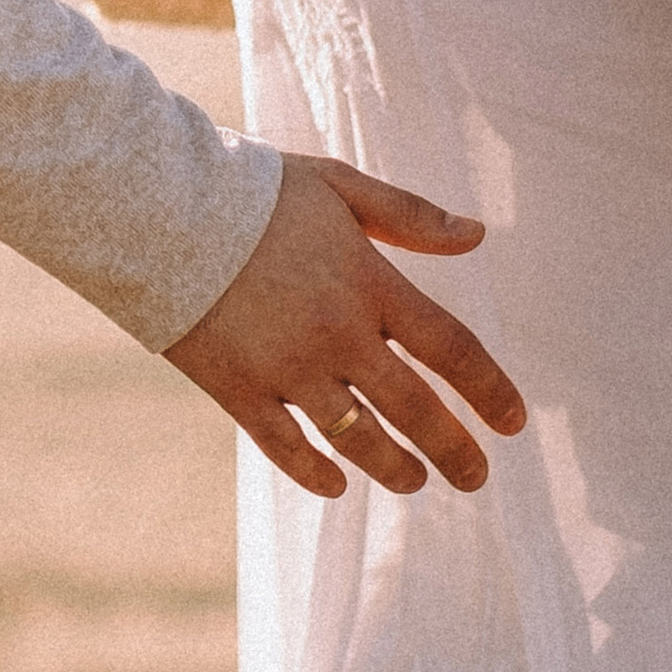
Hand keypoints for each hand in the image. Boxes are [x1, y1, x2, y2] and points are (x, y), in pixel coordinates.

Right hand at [164, 154, 523, 498]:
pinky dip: (315, 472)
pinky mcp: (238, 390)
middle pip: (414, 409)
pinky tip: (338, 485)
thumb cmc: (255, 190)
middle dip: (454, 450)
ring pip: (357, 440)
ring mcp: (286, 370)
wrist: (157, 209)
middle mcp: (336, 335)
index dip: (489, 390)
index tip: (514, 423)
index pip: (449, 348)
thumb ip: (410, 216)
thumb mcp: (339, 186)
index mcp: (368, 283)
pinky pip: (286, 448)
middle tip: (477, 478)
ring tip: (415, 481)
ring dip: (395, 468)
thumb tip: (479, 236)